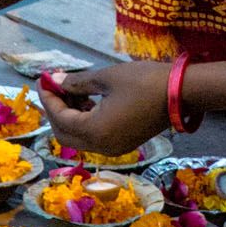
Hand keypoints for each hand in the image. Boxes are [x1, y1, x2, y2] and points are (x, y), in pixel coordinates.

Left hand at [38, 62, 170, 155]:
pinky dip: (85, 122)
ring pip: (79, 138)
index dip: (49, 98)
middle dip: (55, 111)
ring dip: (70, 116)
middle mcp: (102, 146)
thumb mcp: (106, 77)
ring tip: (72, 90)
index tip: (44, 79)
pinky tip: (87, 101)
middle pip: (64, 134)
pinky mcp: (123, 144)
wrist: (181, 93)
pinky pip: (94, 138)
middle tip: (53, 87)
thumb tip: (55, 81)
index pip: (60, 118)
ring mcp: (113, 148)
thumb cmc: (144, 81)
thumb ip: (76, 83)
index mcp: (96, 131)